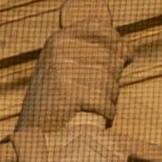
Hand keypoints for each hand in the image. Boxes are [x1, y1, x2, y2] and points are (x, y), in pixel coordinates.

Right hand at [21, 0, 128, 136]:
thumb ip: (92, 55)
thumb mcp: (67, 68)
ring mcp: (61, 69)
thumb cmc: (57, 100)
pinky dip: (108, 112)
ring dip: (111, 99)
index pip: (101, 28)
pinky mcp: (67, 92)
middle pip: (111, 59)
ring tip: (98, 107)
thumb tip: (129, 50)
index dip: (118, 43)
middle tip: (100, 96)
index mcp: (59, 39)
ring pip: (110, 81)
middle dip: (114, 80)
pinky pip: (104, 100)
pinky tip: (102, 118)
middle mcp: (58, 49)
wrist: (33, 133)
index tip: (124, 57)